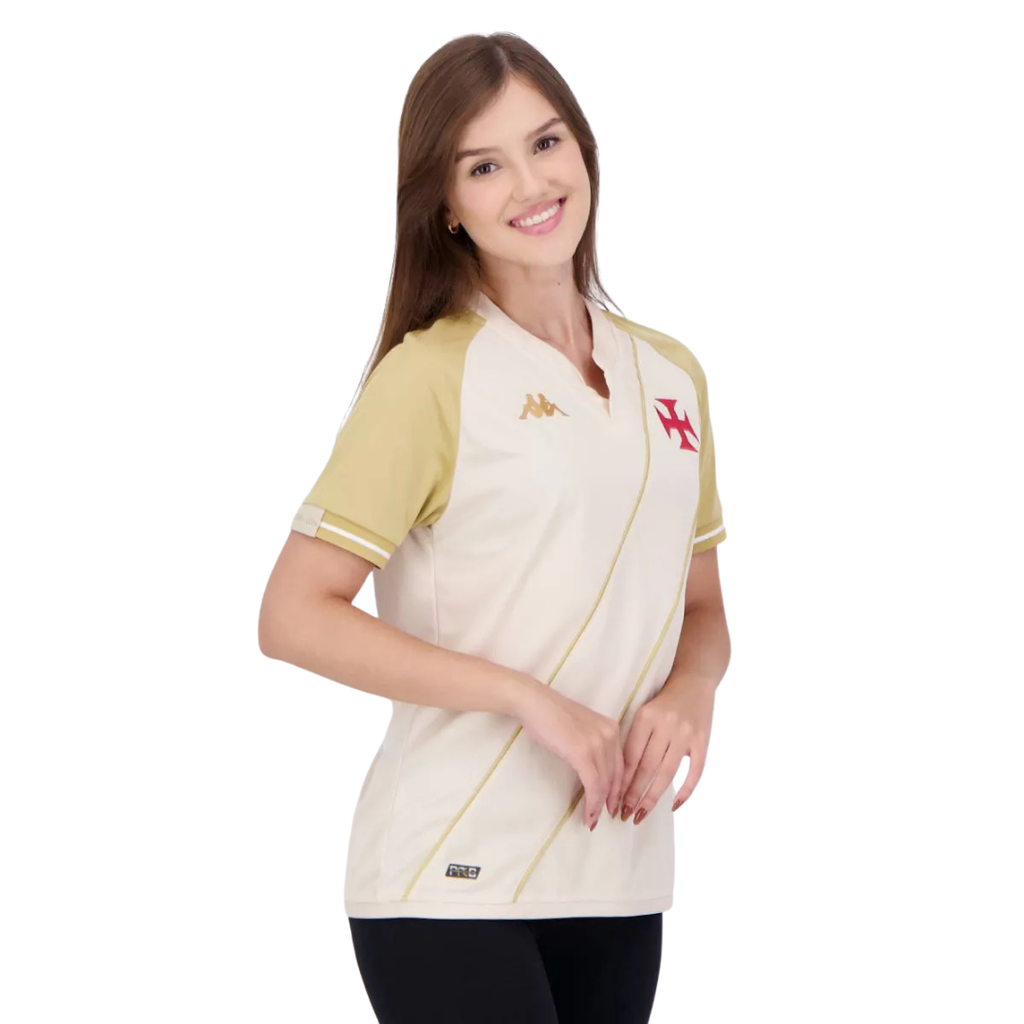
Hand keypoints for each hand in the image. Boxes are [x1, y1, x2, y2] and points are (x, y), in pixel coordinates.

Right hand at [514, 679, 624, 831]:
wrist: (534, 702)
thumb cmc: (550, 715)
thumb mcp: (581, 729)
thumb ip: (592, 745)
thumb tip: (592, 769)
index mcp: (611, 728)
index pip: (621, 764)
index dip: (618, 787)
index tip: (613, 802)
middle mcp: (610, 735)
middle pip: (616, 776)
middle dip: (612, 799)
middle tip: (607, 816)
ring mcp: (597, 744)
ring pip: (604, 784)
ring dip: (599, 806)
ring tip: (593, 820)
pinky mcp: (582, 753)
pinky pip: (593, 785)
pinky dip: (592, 804)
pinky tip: (588, 816)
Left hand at [616, 675, 715, 824]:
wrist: (693, 682)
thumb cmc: (662, 702)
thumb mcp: (643, 713)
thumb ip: (634, 739)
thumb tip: (618, 775)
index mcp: (646, 717)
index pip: (630, 755)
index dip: (621, 779)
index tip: (611, 798)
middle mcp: (666, 726)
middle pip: (647, 767)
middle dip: (634, 794)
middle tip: (624, 814)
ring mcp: (686, 734)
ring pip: (667, 773)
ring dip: (653, 797)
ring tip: (641, 814)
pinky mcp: (703, 741)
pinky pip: (695, 772)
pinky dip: (685, 791)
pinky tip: (674, 805)